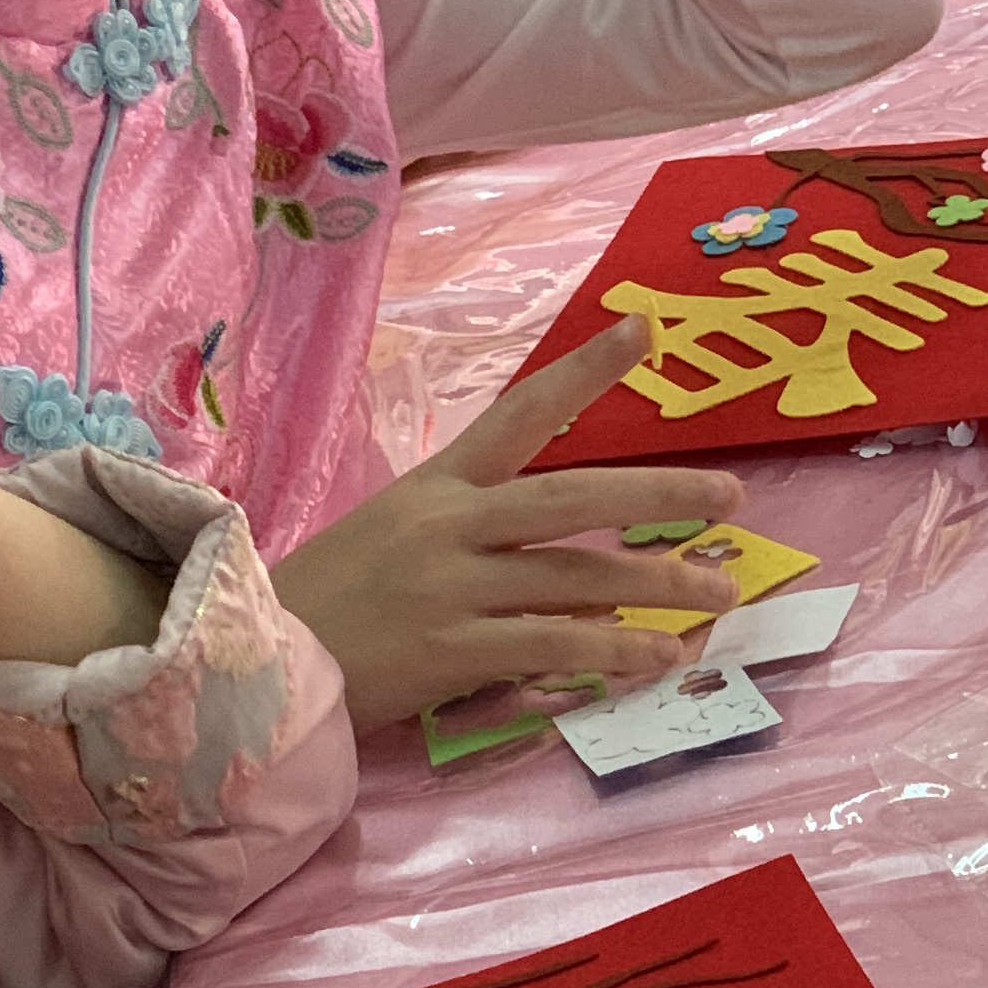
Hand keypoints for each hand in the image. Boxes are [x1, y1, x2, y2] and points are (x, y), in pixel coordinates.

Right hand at [272, 313, 741, 726]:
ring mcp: (450, 587)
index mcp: (436, 485)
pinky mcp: (449, 650)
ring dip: (658, 585)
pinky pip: (551, 645)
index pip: (518, 413)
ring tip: (719, 595)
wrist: (255, 660)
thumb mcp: (395, 537)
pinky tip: (659, 657)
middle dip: (660, 494)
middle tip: (733, 498)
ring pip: (576, 577)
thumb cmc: (329, 599)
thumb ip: (476, 534)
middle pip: (571, 496)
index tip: (643, 327)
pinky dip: (613, 651)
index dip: (583, 371)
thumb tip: (572, 556)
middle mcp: (449, 525)